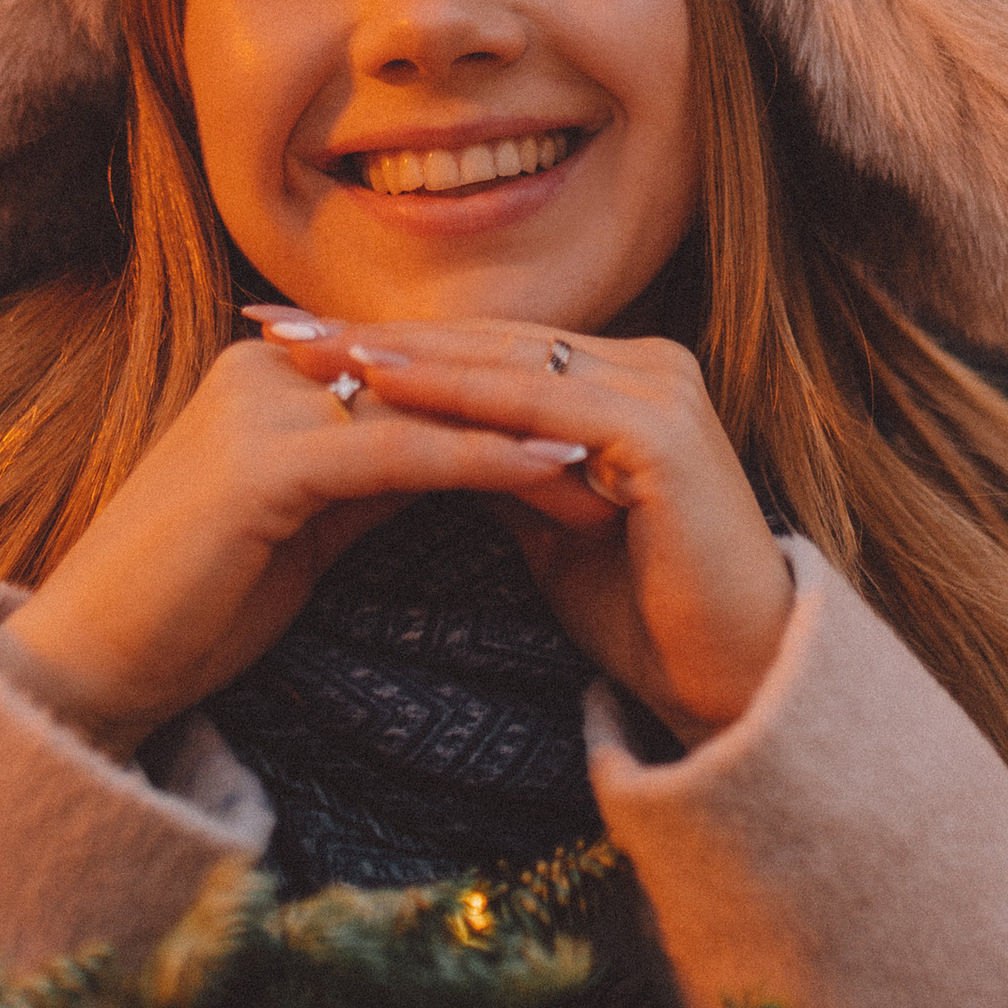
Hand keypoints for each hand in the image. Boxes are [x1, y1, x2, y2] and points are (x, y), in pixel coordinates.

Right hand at [0, 333, 590, 753]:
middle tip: (634, 431)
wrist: (88, 668)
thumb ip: (370, 474)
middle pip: (430, 374)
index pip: (414, 371)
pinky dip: (488, 460)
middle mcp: (263, 368)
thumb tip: (457, 452)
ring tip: (623, 451)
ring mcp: (259, 408)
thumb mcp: (303, 524)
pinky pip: (403, 453)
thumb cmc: (191, 606)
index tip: (598, 425)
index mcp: (268, 373)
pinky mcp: (264, 465)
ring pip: (428, 405)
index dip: (506, 397)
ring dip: (528, 426)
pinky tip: (559, 474)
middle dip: (532, 403)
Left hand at [257, 313, 793, 744]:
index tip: (296, 345)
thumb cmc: (643, 614)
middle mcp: (646, 362)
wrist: (731, 682)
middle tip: (275, 325)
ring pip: (504, 362)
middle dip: (376, 335)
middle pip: (487, 341)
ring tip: (312, 348)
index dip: (391, 345)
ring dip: (400, 354)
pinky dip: (456, 395)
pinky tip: (386, 385)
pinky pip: (536, 404)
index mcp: (622, 378)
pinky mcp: (658, 427)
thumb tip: (411, 435)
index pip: (487, 349)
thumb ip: (492, 469)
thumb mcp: (545, 527)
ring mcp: (657, 386)